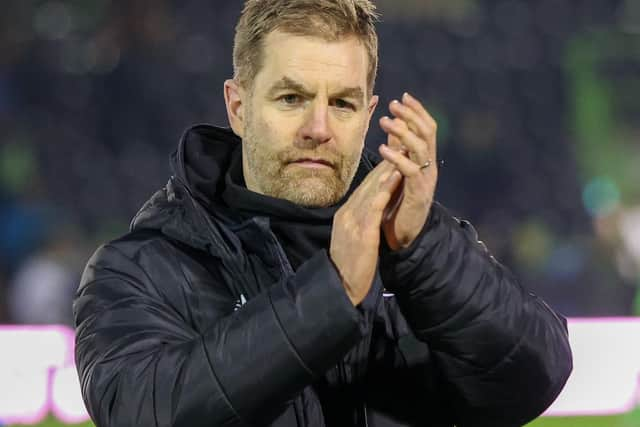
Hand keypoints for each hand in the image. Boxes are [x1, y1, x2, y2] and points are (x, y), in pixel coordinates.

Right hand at [330, 161, 402, 304]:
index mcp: (345, 215)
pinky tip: (394, 177)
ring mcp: (353, 222)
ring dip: (386, 169)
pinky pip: (374, 207)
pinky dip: (384, 190)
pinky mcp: (361, 233)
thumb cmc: (349, 266)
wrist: (339, 286)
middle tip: (399, 143)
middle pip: (368, 184)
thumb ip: (358, 223)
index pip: (364, 189)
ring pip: (371, 190)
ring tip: (399, 152)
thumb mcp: (352, 239)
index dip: (379, 170)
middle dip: (385, 163)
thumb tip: (368, 211)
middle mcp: (348, 214)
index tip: (392, 155)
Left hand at [378, 92, 438, 249]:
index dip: (417, 111)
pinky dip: (397, 158)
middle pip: (427, 133)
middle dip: (412, 115)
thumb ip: (397, 149)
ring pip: (420, 148)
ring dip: (403, 132)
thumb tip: (394, 124)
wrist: (404, 235)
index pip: (427, 128)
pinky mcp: (418, 194)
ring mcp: (426, 180)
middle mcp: (429, 167)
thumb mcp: (398, 171)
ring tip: (385, 121)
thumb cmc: (398, 203)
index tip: (403, 96)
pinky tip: (383, 149)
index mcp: (425, 160)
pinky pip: (410, 171)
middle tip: (394, 103)